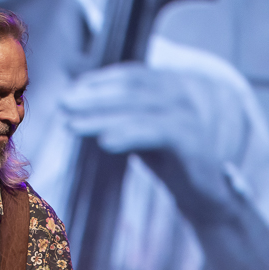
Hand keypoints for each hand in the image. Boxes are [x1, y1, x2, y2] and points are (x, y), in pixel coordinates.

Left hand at [62, 63, 247, 223]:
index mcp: (169, 86)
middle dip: (93, 96)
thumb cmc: (168, 158)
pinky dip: (129, 133)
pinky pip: (157, 131)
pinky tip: (104, 141)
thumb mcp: (137, 130)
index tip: (69, 91)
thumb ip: (114, 113)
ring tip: (72, 125)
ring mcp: (189, 114)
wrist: (205, 194)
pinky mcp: (193, 140)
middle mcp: (181, 93)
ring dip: (102, 115)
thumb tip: (75, 99)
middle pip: (132, 88)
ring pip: (140, 107)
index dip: (98, 81)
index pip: (131, 75)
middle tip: (62, 104)